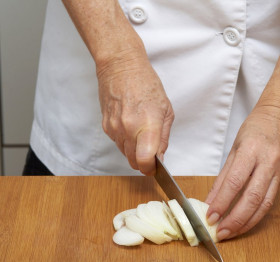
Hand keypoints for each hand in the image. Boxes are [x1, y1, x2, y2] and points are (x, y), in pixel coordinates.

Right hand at [96, 52, 173, 174]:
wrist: (120, 66)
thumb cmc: (145, 83)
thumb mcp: (166, 110)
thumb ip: (163, 138)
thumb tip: (160, 157)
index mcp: (147, 124)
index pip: (145, 160)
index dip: (150, 168)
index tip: (155, 167)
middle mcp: (128, 128)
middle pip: (134, 162)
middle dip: (144, 163)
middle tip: (152, 154)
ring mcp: (114, 128)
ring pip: (125, 154)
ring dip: (134, 152)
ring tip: (141, 134)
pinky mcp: (105, 127)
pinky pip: (117, 143)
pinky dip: (126, 142)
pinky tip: (131, 127)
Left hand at [205, 104, 279, 240]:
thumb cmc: (257, 127)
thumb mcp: (235, 147)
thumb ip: (224, 176)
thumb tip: (211, 199)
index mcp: (251, 150)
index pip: (234, 182)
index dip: (221, 202)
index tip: (210, 216)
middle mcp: (268, 162)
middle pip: (251, 198)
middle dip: (234, 219)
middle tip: (219, 232)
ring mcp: (279, 172)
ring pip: (264, 204)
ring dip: (246, 223)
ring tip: (231, 232)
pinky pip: (270, 201)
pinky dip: (257, 215)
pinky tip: (246, 223)